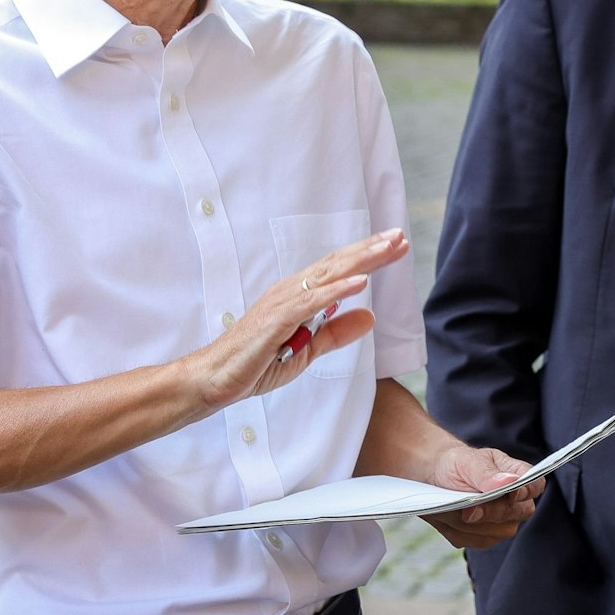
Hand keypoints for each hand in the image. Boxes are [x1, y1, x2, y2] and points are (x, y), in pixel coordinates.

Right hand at [188, 229, 410, 411]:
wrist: (215, 379)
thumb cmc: (255, 363)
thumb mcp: (306, 350)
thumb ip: (336, 333)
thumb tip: (369, 317)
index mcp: (299, 296)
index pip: (339, 270)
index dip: (368, 256)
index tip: (396, 245)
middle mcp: (291, 291)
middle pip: (338, 264)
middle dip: (371, 248)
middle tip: (399, 234)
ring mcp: (283, 302)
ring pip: (328, 275)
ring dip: (360, 260)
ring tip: (388, 247)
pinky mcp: (276, 319)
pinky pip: (311, 301)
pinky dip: (337, 290)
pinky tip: (361, 281)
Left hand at [418, 444, 542, 549]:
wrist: (437, 479)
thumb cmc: (457, 465)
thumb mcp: (467, 462)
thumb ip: (487, 474)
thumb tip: (510, 482)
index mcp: (518, 475)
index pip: (536, 485)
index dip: (528, 491)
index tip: (513, 493)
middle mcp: (516, 502)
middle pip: (518, 513)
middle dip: (491, 512)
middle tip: (468, 510)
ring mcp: (503, 523)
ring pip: (496, 532)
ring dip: (468, 523)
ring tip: (448, 508)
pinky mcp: (485, 538)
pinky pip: (475, 541)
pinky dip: (457, 531)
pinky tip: (446, 518)